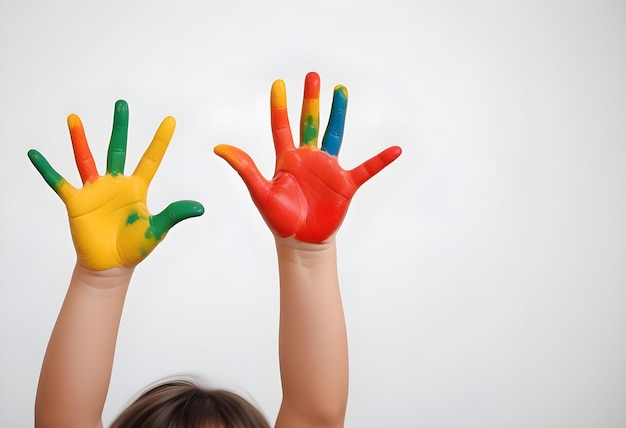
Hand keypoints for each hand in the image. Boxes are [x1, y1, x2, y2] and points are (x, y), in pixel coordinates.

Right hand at [28, 100, 203, 269]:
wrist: (111, 266)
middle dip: (121, 127)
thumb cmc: (134, 247)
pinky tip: (34, 154)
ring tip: (74, 118)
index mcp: (137, 188)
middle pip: (118, 149)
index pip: (150, 159)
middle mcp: (116, 183)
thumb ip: (174, 215)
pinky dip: (47, 169)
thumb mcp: (157, 230)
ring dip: (80, 139)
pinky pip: (59, 182)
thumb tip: (200, 208)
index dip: (160, 140)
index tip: (170, 120)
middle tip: (122, 104)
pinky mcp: (76, 202)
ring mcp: (95, 191)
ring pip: (86, 159)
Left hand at [214, 72, 401, 242]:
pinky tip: (395, 149)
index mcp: (286, 159)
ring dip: (338, 113)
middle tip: (313, 76)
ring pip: (335, 135)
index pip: (281, 128)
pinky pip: (366, 169)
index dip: (279, 107)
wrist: (300, 242)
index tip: (278, 84)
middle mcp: (308, 158)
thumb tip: (219, 148)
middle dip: (311, 100)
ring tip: (341, 89)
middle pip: (310, 123)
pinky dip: (380, 161)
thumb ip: (245, 168)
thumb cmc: (279, 219)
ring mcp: (328, 169)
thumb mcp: (260, 192)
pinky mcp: (345, 184)